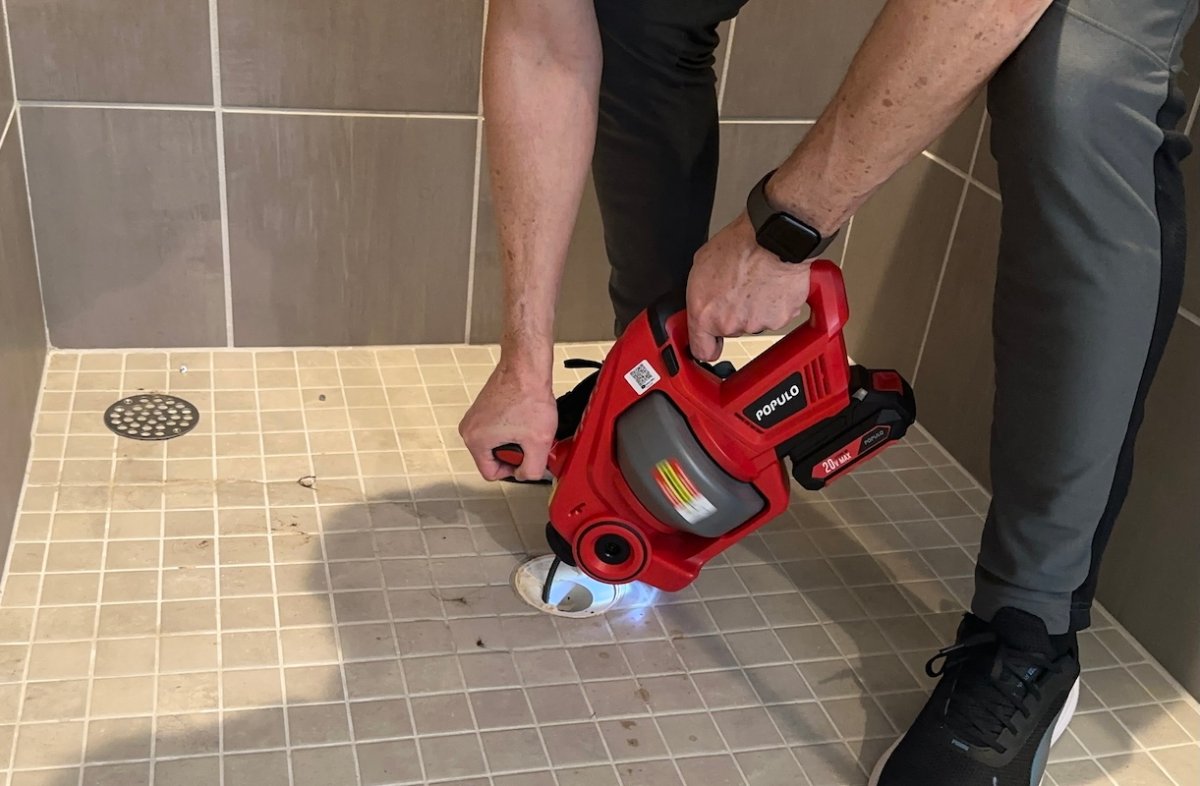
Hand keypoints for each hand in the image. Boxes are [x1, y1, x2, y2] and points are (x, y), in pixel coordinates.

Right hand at [458, 359, 557, 481]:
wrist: (526, 368)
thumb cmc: (528, 396)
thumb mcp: (538, 442)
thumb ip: (532, 470)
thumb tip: (526, 475)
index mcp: (475, 441)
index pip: (491, 474)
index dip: (513, 471)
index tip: (526, 459)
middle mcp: (469, 429)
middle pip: (493, 459)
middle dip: (515, 453)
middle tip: (530, 440)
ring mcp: (475, 417)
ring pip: (497, 444)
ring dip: (515, 439)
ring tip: (528, 426)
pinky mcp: (484, 408)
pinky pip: (497, 429)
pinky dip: (512, 427)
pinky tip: (525, 417)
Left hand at [686, 212, 812, 361]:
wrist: (771, 238)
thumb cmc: (738, 245)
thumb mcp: (701, 265)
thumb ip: (700, 294)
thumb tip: (701, 300)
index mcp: (705, 315)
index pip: (703, 351)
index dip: (707, 345)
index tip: (710, 342)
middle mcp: (731, 324)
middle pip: (732, 330)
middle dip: (734, 313)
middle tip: (738, 288)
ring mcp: (757, 324)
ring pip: (755, 322)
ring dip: (756, 307)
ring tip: (756, 281)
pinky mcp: (781, 319)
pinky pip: (777, 315)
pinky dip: (776, 303)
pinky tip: (771, 283)